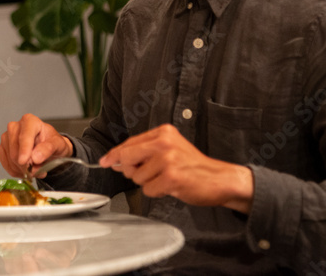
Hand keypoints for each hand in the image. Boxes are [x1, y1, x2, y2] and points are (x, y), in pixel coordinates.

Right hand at [0, 113, 73, 177]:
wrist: (48, 147)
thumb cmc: (52, 142)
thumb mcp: (58, 144)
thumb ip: (48, 149)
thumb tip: (36, 157)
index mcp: (29, 121)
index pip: (24, 135)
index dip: (24, 149)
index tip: (24, 161)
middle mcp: (15, 126)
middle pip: (15, 149)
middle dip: (25, 164)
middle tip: (38, 171)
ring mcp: (6, 137)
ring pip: (10, 158)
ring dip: (22, 169)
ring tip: (35, 169)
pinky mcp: (2, 147)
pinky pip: (5, 163)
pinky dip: (16, 171)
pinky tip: (25, 170)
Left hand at [100, 124, 253, 212]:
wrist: (221, 179)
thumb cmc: (194, 167)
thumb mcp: (170, 149)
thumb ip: (144, 152)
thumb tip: (115, 160)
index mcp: (163, 133)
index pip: (129, 143)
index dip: (114, 155)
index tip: (105, 161)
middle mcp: (164, 143)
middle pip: (127, 158)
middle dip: (130, 171)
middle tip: (147, 174)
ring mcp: (168, 160)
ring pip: (137, 177)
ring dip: (148, 183)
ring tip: (166, 179)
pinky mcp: (172, 177)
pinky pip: (148, 190)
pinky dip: (157, 192)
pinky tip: (171, 186)